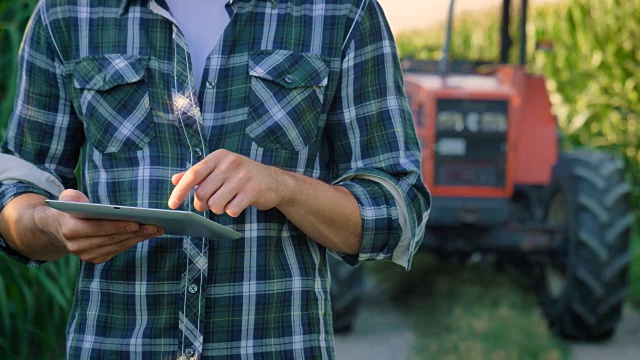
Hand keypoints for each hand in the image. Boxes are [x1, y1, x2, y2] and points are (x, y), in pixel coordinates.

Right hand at [50, 189, 163, 262]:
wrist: (60, 228)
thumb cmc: (71, 209)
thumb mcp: (67, 199)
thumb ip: (71, 197)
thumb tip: (81, 201)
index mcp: (70, 229)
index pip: (97, 228)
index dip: (117, 226)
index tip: (136, 223)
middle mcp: (77, 246)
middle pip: (111, 239)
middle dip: (136, 232)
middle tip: (155, 225)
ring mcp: (86, 255)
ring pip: (117, 246)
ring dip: (139, 238)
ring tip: (156, 229)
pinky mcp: (96, 259)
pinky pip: (118, 250)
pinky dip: (133, 242)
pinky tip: (147, 235)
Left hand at [168, 149, 290, 216]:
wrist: (275, 181)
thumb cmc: (242, 176)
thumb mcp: (220, 169)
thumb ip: (198, 174)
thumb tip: (175, 179)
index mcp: (219, 157)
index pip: (193, 174)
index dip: (180, 191)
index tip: (172, 204)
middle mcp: (230, 163)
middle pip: (203, 193)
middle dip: (203, 204)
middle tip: (209, 204)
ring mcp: (242, 177)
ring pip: (216, 204)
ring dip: (218, 209)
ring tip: (227, 202)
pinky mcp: (253, 191)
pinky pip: (231, 210)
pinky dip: (232, 211)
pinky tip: (239, 204)